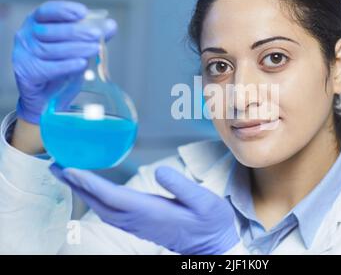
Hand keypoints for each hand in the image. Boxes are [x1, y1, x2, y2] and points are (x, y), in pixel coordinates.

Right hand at [13, 0, 116, 123]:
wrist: (45, 98)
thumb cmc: (60, 67)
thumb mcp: (76, 48)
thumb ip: (90, 36)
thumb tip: (110, 25)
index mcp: (36, 24)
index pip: (46, 11)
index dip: (64, 10)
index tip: (83, 12)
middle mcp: (26, 37)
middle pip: (51, 30)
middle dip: (77, 31)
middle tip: (97, 34)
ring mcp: (23, 55)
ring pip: (50, 49)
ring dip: (76, 48)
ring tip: (95, 49)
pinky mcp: (26, 74)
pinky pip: (48, 68)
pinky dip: (67, 65)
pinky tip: (81, 64)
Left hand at [50, 164, 239, 254]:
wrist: (212, 245)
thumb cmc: (211, 222)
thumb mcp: (205, 201)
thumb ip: (181, 186)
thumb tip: (158, 171)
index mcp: (153, 212)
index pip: (114, 197)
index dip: (91, 183)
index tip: (70, 170)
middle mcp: (140, 220)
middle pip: (101, 203)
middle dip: (77, 185)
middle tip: (56, 166)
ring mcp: (139, 224)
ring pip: (103, 208)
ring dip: (84, 191)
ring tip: (69, 174)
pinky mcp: (141, 224)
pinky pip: (111, 212)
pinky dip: (97, 199)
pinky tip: (94, 190)